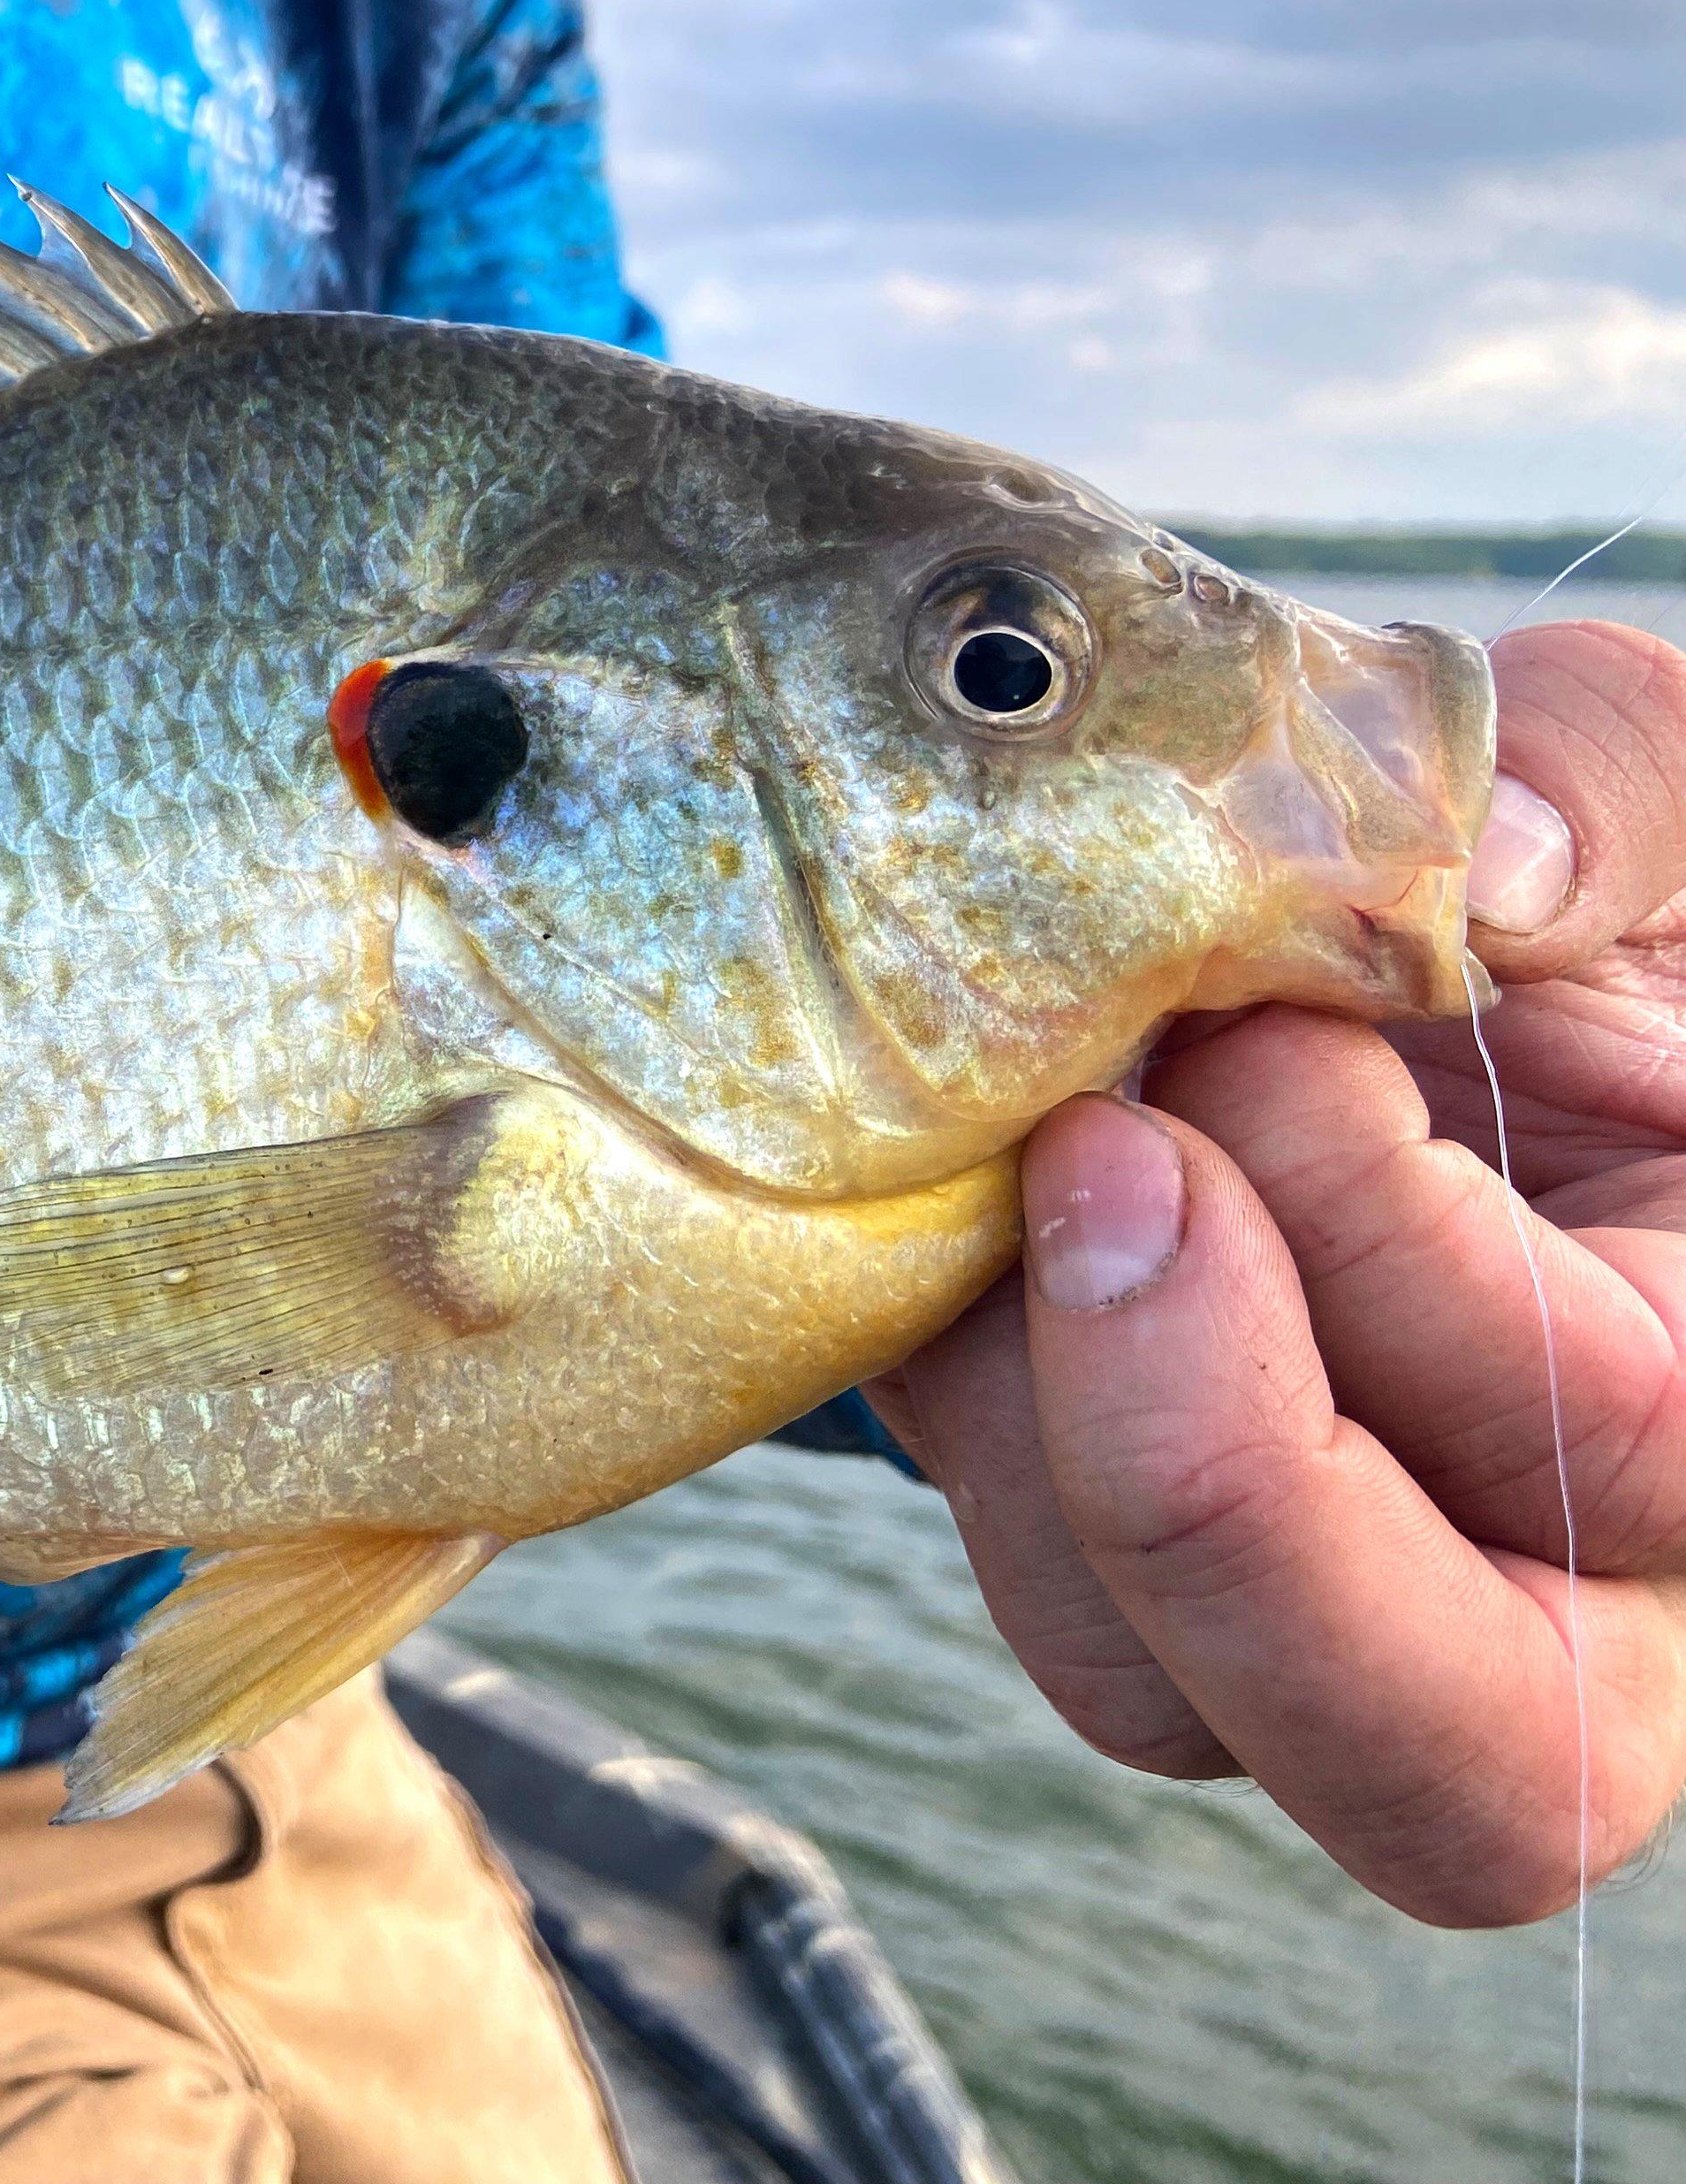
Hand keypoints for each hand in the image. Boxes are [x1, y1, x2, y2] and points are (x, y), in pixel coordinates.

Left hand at [873, 620, 1685, 1925]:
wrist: (1310, 927)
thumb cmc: (1539, 883)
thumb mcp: (1627, 782)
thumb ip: (1608, 783)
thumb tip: (1501, 860)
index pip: (1624, 1448)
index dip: (1408, 1254)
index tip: (1269, 1021)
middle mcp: (1554, 1588)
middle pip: (1447, 1770)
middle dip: (1223, 1479)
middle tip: (1098, 1162)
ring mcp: (1299, 1611)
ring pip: (1144, 1672)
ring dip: (1039, 1379)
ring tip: (1035, 1121)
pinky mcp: (1085, 1553)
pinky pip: (982, 1544)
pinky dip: (934, 1349)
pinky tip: (956, 1164)